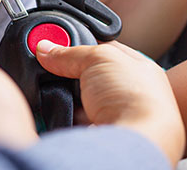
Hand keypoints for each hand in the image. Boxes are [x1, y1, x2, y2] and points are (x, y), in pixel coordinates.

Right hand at [36, 40, 184, 166]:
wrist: (134, 143)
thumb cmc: (136, 99)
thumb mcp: (99, 58)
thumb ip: (71, 52)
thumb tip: (48, 49)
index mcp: (139, 69)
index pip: (105, 50)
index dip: (82, 44)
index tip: (58, 42)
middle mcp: (129, 94)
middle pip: (90, 76)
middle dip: (71, 72)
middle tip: (52, 65)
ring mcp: (115, 116)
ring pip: (80, 100)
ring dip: (67, 96)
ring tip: (57, 89)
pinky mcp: (98, 135)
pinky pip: (73, 120)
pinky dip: (64, 115)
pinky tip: (60, 109)